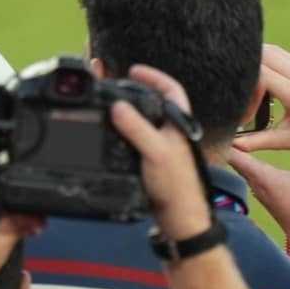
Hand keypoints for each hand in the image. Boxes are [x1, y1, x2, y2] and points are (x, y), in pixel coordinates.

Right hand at [111, 65, 211, 240]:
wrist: (179, 217)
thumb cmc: (177, 186)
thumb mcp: (156, 153)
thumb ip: (137, 128)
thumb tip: (118, 107)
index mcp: (178, 124)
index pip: (171, 90)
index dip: (153, 76)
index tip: (133, 70)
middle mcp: (172, 132)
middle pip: (156, 102)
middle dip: (136, 90)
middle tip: (115, 84)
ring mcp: (162, 146)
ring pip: (145, 120)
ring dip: (129, 110)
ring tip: (110, 104)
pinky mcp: (152, 160)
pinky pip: (136, 138)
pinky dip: (123, 131)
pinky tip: (111, 134)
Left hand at [230, 140, 289, 265]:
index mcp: (260, 174)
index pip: (235, 155)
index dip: (227, 143)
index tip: (220, 132)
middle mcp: (254, 183)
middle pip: (235, 163)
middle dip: (230, 150)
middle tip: (225, 136)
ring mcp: (259, 193)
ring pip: (243, 173)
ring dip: (239, 161)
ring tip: (237, 148)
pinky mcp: (266, 200)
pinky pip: (252, 181)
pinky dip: (249, 171)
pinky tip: (256, 170)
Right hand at [233, 44, 289, 157]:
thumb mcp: (285, 140)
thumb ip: (255, 142)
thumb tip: (230, 147)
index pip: (260, 75)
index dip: (244, 91)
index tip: (244, 113)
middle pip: (263, 55)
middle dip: (244, 71)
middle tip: (237, 91)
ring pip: (270, 50)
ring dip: (253, 62)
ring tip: (244, 84)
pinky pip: (279, 54)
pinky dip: (263, 60)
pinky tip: (257, 77)